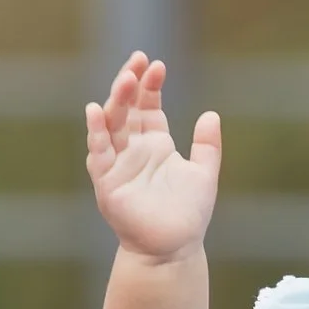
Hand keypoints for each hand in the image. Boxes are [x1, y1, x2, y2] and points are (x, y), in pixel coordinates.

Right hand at [85, 52, 222, 261]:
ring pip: (111, 125)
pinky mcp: (107, 182)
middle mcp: (133, 150)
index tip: (157, 65)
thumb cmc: (188, 214)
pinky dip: (96, 133)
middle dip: (130, 84)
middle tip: (138, 60)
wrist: (174, 248)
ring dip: (116, 101)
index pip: (148, 106)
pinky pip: (99, 154)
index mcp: (155, 144)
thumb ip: (208, 145)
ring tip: (125, 79)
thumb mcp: (204, 173)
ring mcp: (118, 164)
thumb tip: (211, 114)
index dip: (150, 85)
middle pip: (127, 109)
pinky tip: (96, 111)